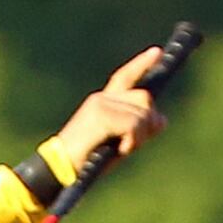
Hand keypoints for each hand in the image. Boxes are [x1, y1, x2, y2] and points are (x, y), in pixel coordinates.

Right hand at [50, 50, 172, 176]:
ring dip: (139, 136)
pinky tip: (120, 150)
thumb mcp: (118, 143)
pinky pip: (133, 125)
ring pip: (141, 113)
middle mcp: (102, 98)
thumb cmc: (87, 161)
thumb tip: (162, 120)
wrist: (60, 170)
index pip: (125, 77)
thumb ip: (139, 130)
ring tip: (123, 149)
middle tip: (134, 142)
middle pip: (143, 98)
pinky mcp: (101, 115)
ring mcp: (101, 105)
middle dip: (147, 122)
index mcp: (103, 102)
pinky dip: (132, 141)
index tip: (157, 51)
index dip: (141, 64)